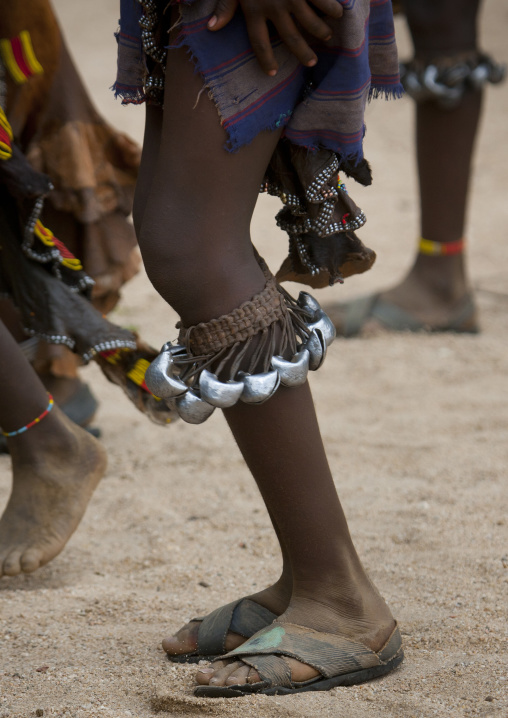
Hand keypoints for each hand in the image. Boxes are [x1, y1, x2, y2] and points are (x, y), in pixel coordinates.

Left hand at [208, 0, 343, 74]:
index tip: (272, 73)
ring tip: (327, 37)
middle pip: (290, 38)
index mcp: (253, 10)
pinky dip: (333, 7)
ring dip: (321, 31)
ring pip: (311, 22)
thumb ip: (225, 6)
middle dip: (302, 53)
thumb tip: (213, 28)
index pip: (259, 43)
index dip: (265, 60)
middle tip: (311, 62)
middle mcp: (274, 7)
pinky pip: (323, 0)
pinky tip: (339, 13)